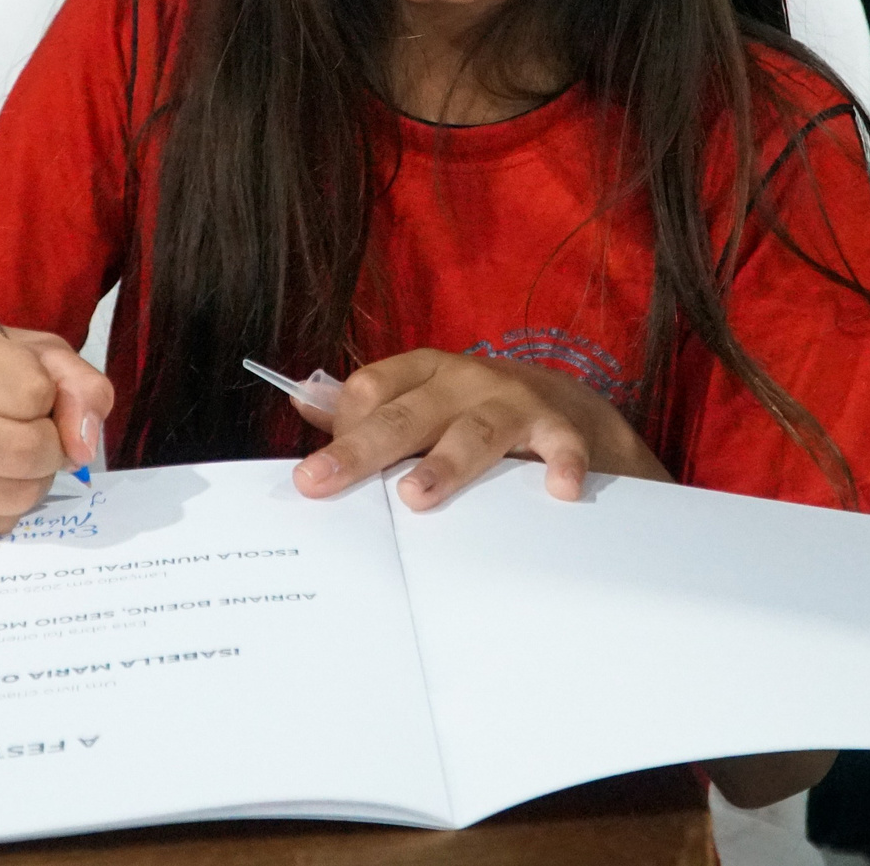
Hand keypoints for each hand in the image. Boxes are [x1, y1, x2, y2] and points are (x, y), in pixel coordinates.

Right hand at [0, 316, 113, 535]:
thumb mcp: (27, 353)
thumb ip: (76, 385)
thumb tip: (83, 450)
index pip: (33, 391)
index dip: (48, 397)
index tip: (30, 393)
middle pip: (25, 450)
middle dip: (50, 447)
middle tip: (35, 434)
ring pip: (16, 495)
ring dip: (34, 480)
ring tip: (13, 457)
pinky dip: (8, 506)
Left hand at [289, 349, 670, 508]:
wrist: (568, 405)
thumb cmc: (476, 409)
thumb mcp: (422, 400)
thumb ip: (368, 408)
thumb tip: (301, 400)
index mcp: (423, 372)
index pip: (370, 389)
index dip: (342, 430)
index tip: (317, 477)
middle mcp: (465, 379)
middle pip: (407, 414)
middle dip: (361, 448)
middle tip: (322, 480)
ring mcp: (514, 401)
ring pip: (475, 431)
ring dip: (446, 463)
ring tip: (416, 496)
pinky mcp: (561, 426)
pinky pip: (561, 444)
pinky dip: (562, 464)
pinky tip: (558, 490)